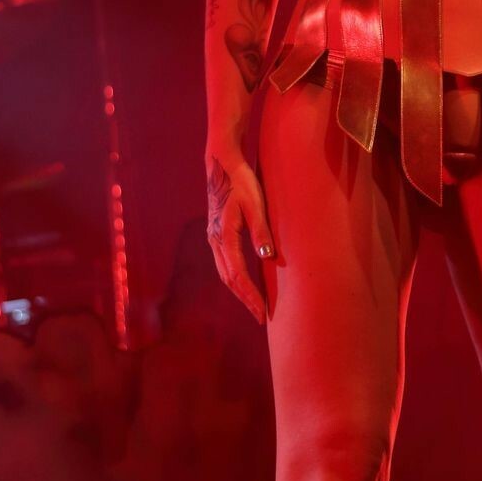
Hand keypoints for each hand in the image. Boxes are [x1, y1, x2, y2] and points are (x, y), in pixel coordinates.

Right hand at [206, 155, 274, 324]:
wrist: (221, 163)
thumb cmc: (241, 181)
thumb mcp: (255, 204)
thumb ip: (261, 230)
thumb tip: (268, 257)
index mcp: (224, 236)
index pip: (238, 275)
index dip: (250, 296)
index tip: (263, 312)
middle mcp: (215, 240)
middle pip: (229, 279)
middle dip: (245, 299)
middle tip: (261, 316)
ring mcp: (213, 237)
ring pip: (225, 272)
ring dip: (239, 290)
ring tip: (254, 304)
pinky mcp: (216, 233)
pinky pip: (224, 263)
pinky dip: (234, 277)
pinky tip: (244, 282)